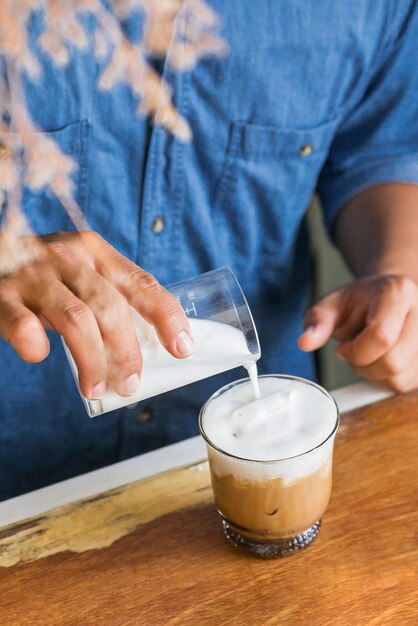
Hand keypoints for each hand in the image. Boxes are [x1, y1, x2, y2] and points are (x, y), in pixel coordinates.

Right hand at [0, 231, 192, 399]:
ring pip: (75, 320)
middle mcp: (67, 257)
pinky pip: (23, 326)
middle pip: (110, 306)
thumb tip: (145, 351)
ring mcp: (33, 275)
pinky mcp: (2, 295)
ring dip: (92, 360)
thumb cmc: (44, 276)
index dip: (166, 316)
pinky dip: (36, 346)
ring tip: (97, 387)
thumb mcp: (79, 272)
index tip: (182, 349)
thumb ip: (107, 297)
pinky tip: (41, 355)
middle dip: (127, 351)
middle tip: (131, 384)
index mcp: (94, 251)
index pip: (140, 282)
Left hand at [298, 275, 417, 392]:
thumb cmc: (359, 301)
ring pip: (401, 379)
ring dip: (375, 375)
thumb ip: (317, 323)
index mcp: (398, 293)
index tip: (344, 347)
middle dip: (364, 365)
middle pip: (392, 363)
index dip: (356, 351)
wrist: (388, 296)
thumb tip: (305, 342)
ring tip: (369, 353)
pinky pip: (407, 384)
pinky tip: (382, 360)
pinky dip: (388, 379)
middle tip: (354, 351)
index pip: (381, 337)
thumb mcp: (332, 305)